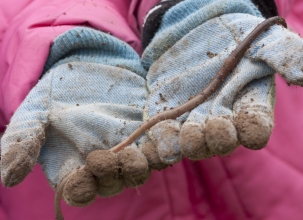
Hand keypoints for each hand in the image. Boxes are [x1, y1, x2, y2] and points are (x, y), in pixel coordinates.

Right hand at [0, 27, 162, 206]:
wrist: (85, 66)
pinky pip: (162, 142)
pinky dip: (167, 142)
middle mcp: (105, 163)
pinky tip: (172, 135)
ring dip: (147, 162)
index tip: (83, 173)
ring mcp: (130, 147)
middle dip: (119, 173)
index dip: (83, 187)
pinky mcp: (149, 129)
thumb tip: (8, 178)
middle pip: (116, 182)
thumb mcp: (34, 114)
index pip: (81, 190)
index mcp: (76, 167)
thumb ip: (23, 142)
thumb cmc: (54, 94)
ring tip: (148, 152)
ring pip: (143, 167)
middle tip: (121, 155)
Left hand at [141, 13, 302, 162]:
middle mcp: (222, 122)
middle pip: (219, 142)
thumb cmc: (237, 38)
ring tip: (179, 134)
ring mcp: (192, 122)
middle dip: (214, 137)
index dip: (253, 131)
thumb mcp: (264, 42)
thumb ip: (288, 57)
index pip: (255, 128)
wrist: (198, 32)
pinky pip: (162, 137)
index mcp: (249, 108)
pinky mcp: (167, 117)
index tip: (251, 129)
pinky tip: (151, 141)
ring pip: (189, 144)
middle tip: (209, 124)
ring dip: (184, 143)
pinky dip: (157, 142)